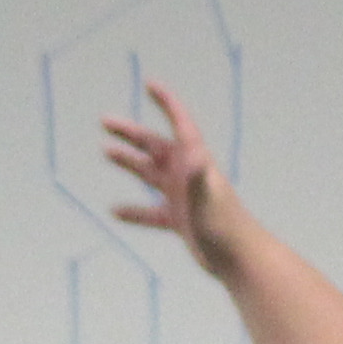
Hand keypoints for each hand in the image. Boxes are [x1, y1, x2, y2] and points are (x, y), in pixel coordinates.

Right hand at [95, 80, 248, 278]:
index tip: (149, 84)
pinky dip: (134, 211)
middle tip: (104, 121)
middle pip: (155, 146)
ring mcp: (182, 197)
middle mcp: (187, 175)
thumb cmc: (225, 227)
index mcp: (195, 162)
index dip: (167, 102)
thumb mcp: (207, 198)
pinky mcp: (179, 220)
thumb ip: (198, 176)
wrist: (238, 259)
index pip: (180, 123)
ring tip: (106, 151)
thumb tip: (192, 153)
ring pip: (150, 174)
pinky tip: (115, 210)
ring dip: (129, 163)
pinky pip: (151, 213)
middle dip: (131, 133)